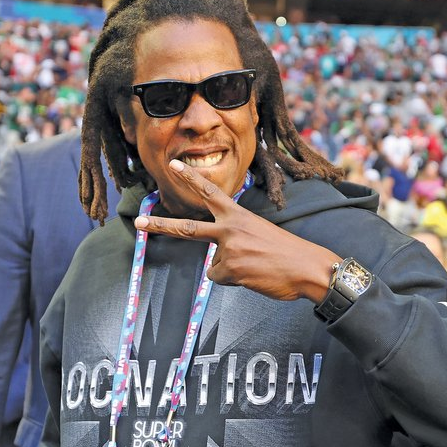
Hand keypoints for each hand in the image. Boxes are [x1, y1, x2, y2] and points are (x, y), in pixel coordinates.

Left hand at [134, 160, 339, 303]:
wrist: (308, 268)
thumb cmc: (288, 252)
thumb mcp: (259, 233)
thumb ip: (236, 238)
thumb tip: (220, 259)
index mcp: (238, 215)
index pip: (209, 192)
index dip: (190, 178)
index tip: (174, 165)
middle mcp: (230, 229)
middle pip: (188, 228)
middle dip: (161, 226)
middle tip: (138, 222)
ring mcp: (228, 250)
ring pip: (215, 267)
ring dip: (233, 270)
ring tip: (257, 267)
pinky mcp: (230, 270)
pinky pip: (221, 279)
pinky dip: (236, 281)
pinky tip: (254, 276)